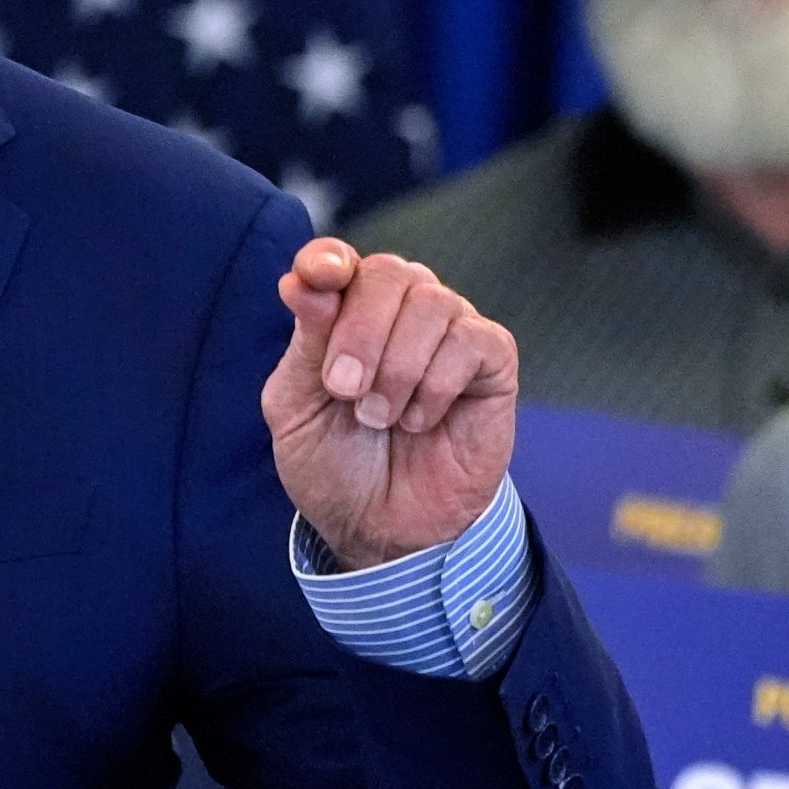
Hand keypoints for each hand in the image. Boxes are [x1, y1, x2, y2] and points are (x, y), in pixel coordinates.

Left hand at [260, 238, 517, 570]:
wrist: (380, 528)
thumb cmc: (334, 463)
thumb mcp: (296, 406)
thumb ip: (306, 342)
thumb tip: (302, 280)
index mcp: (343, 311)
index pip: (338, 260)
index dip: (327, 260)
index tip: (319, 277)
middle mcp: (399, 311)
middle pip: (388, 273)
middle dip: (360, 330)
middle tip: (343, 390)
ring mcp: (449, 332)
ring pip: (432, 303)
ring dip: (397, 367)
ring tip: (379, 418)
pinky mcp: (492, 363)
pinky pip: (473, 341)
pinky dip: (437, 384)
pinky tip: (420, 421)